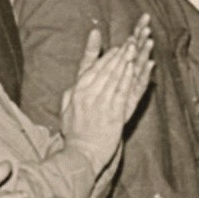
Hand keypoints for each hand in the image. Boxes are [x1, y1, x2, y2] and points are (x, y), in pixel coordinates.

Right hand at [60, 23, 154, 172]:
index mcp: (77, 93)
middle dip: (118, 55)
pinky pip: (121, 92)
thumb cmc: (74, 135)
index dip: (106, 57)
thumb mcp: (65, 111)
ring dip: (124, 62)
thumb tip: (76, 84)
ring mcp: (101, 104)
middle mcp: (88, 95)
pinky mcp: (113, 114)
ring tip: (133, 49)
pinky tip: (133, 68)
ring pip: (114, 78)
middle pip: (105, 70)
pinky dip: (127, 78)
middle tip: (129, 42)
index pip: (93, 69)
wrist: (82, 155)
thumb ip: (71, 95)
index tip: (117, 48)